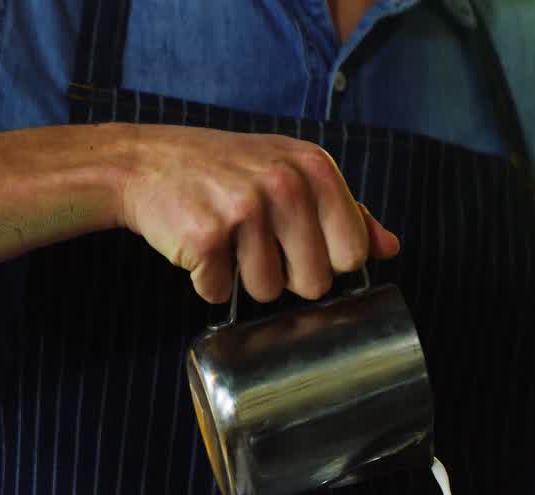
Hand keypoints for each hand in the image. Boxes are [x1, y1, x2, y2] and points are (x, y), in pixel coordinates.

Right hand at [116, 123, 399, 303]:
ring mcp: (244, 209)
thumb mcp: (293, 172)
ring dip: (244, 280)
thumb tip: (390, 247)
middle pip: (315, 282)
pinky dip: (207, 281)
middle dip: (287, 278)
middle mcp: (285, 184)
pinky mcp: (205, 236)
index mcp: (315, 168)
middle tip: (259, 244)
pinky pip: (220, 293)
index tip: (302, 244)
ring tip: (228, 241)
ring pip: (267, 293)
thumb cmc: (228, 172)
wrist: (144, 161)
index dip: (328, 262)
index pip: (352, 254)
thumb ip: (346, 210)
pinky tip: (200, 247)